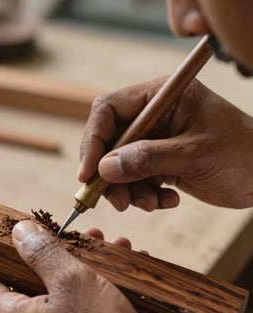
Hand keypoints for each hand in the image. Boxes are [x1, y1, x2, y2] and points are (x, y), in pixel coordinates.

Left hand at [0, 221, 167, 312]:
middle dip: (54, 259)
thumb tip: (20, 232)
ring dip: (75, 272)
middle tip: (78, 241)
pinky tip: (112, 275)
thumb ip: (42, 253)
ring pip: (52, 299)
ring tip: (103, 250)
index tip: (26, 244)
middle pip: (25, 287)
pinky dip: (83, 294)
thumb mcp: (72, 281)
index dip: (2, 259)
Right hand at [79, 78, 252, 210]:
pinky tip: (167, 200)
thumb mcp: (194, 154)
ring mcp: (155, 140)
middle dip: (110, 174)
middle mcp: (153, 115)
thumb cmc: (244, 154)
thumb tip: (104, 169)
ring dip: (129, 190)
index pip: (108, 109)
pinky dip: (145, 195)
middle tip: (118, 202)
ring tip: (151, 203)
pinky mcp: (158, 162)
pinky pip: (136, 180)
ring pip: (119, 165)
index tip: (88, 173)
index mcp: (162, 96)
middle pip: (110, 142)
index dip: (93, 140)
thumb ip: (148, 158)